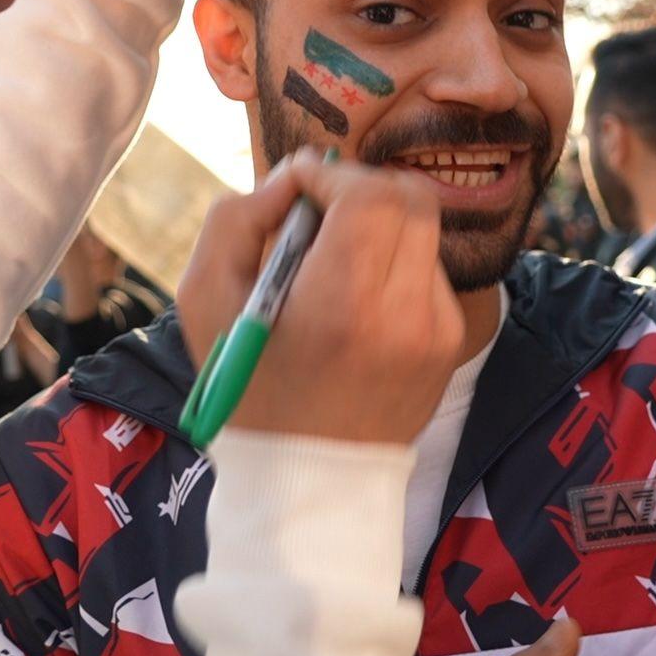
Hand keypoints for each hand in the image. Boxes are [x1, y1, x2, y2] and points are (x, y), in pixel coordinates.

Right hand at [175, 151, 463, 443]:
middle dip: (360, 188)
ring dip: (379, 226)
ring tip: (335, 263)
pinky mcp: (449, 342)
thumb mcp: (205, 300)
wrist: (307, 479)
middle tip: (320, 212)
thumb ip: (236, 219)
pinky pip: (428, 271)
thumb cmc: (247, 387)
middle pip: (409, 198)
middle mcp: (403, 314)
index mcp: (341, 303)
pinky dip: (394, 265)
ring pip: (423, 229)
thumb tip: (291, 180)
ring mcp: (435, 330)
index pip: (368, 194)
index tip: (298, 188)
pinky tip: (358, 301)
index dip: (330, 175)